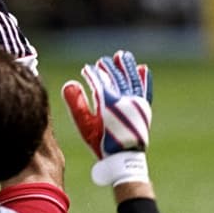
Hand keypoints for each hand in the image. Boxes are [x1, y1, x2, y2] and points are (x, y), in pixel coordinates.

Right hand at [61, 50, 152, 185]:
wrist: (123, 157)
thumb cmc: (101, 141)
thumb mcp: (84, 124)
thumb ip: (76, 104)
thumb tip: (69, 83)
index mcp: (107, 101)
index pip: (99, 80)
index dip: (91, 73)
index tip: (86, 68)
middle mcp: (123, 99)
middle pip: (115, 76)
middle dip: (108, 67)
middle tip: (102, 61)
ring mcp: (135, 103)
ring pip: (131, 79)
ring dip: (126, 66)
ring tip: (122, 55)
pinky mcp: (143, 108)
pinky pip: (144, 89)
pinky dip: (144, 79)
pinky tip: (142, 68)